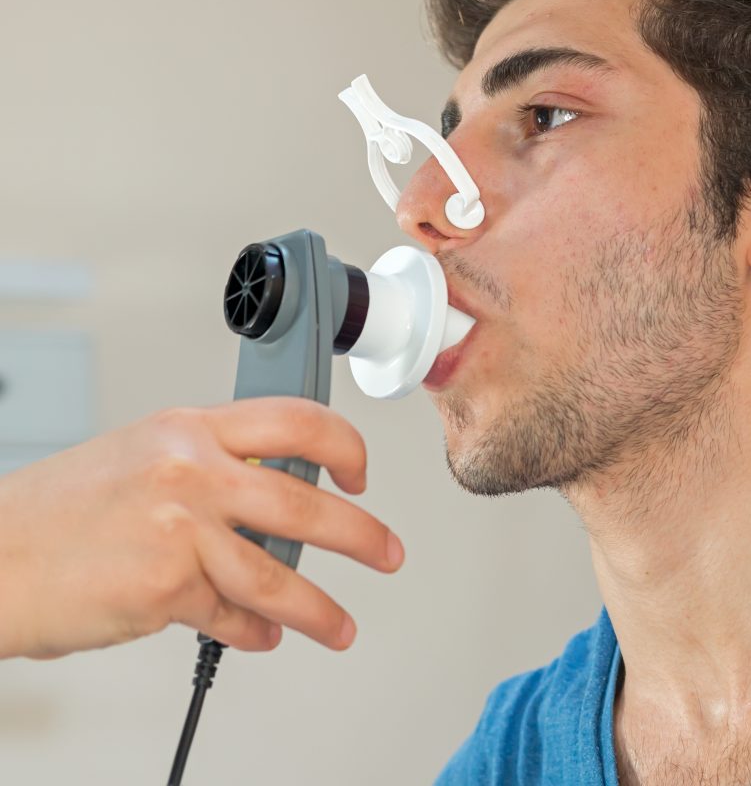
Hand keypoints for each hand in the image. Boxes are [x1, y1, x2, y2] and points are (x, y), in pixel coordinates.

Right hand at [0, 397, 402, 658]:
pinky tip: (265, 635)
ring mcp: (180, 530)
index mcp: (191, 428)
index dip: (344, 445)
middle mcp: (191, 471)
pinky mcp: (164, 589)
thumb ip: (212, 465)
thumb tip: (275, 492)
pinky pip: (231, 615)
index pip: (296, 420)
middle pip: (305, 502)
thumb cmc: (59, 508)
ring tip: (341, 625)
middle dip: (360, 535)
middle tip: (386, 553)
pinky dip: (254, 631)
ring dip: (319, 609)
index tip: (360, 473)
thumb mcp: (143, 453)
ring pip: (278, 574)